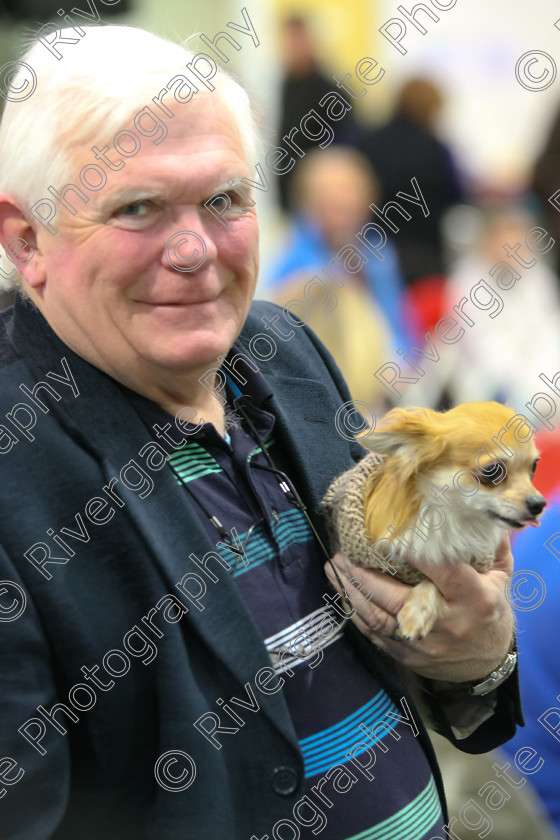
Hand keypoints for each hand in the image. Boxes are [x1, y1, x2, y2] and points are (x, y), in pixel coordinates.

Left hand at [324, 535, 514, 682]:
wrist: (488, 663)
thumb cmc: (491, 611)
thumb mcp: (500, 577)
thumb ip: (490, 545)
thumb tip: (476, 509)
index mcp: (473, 599)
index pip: (443, 572)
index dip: (416, 554)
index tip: (391, 536)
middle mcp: (446, 623)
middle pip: (395, 597)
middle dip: (363, 574)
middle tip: (343, 552)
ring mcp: (423, 643)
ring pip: (378, 618)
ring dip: (351, 592)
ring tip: (334, 568)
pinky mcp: (407, 656)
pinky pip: (374, 634)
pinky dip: (356, 612)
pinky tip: (343, 592)